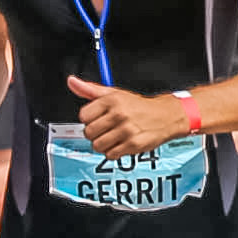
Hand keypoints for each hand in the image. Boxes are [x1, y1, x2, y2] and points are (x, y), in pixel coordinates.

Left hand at [64, 75, 188, 155]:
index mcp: (111, 100)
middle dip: (95, 133)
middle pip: (88, 132)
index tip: (98, 118)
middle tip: (106, 129)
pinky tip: (121, 144)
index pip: (83, 116)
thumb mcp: (114, 93)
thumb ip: (90, 90)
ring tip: (113, 137)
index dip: (89, 119)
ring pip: (97, 145)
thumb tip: (72, 82)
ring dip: (103, 144)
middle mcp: (119, 114)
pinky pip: (110, 155)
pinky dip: (114, 152)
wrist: (166, 116)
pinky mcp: (133, 144)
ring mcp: (126, 130)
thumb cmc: (138, 106)